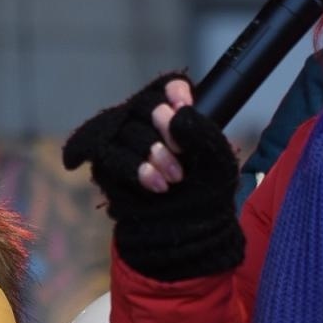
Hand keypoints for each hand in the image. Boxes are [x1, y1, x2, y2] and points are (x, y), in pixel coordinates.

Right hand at [62, 72, 244, 279]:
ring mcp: (122, 144)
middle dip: (163, 125)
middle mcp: (146, 125)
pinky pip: (109, 155)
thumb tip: (177, 114)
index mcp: (176, 117)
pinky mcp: (106, 167)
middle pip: (144, 105)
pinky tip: (153, 185)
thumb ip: (202, 133)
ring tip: (173, 179)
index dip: (173, 92)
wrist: (186, 234)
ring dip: (151, 153)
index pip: (167, 88)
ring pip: (125, 129)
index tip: (183, 105)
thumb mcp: (217, 163)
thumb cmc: (204, 195)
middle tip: (182, 153)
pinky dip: (133, 169)